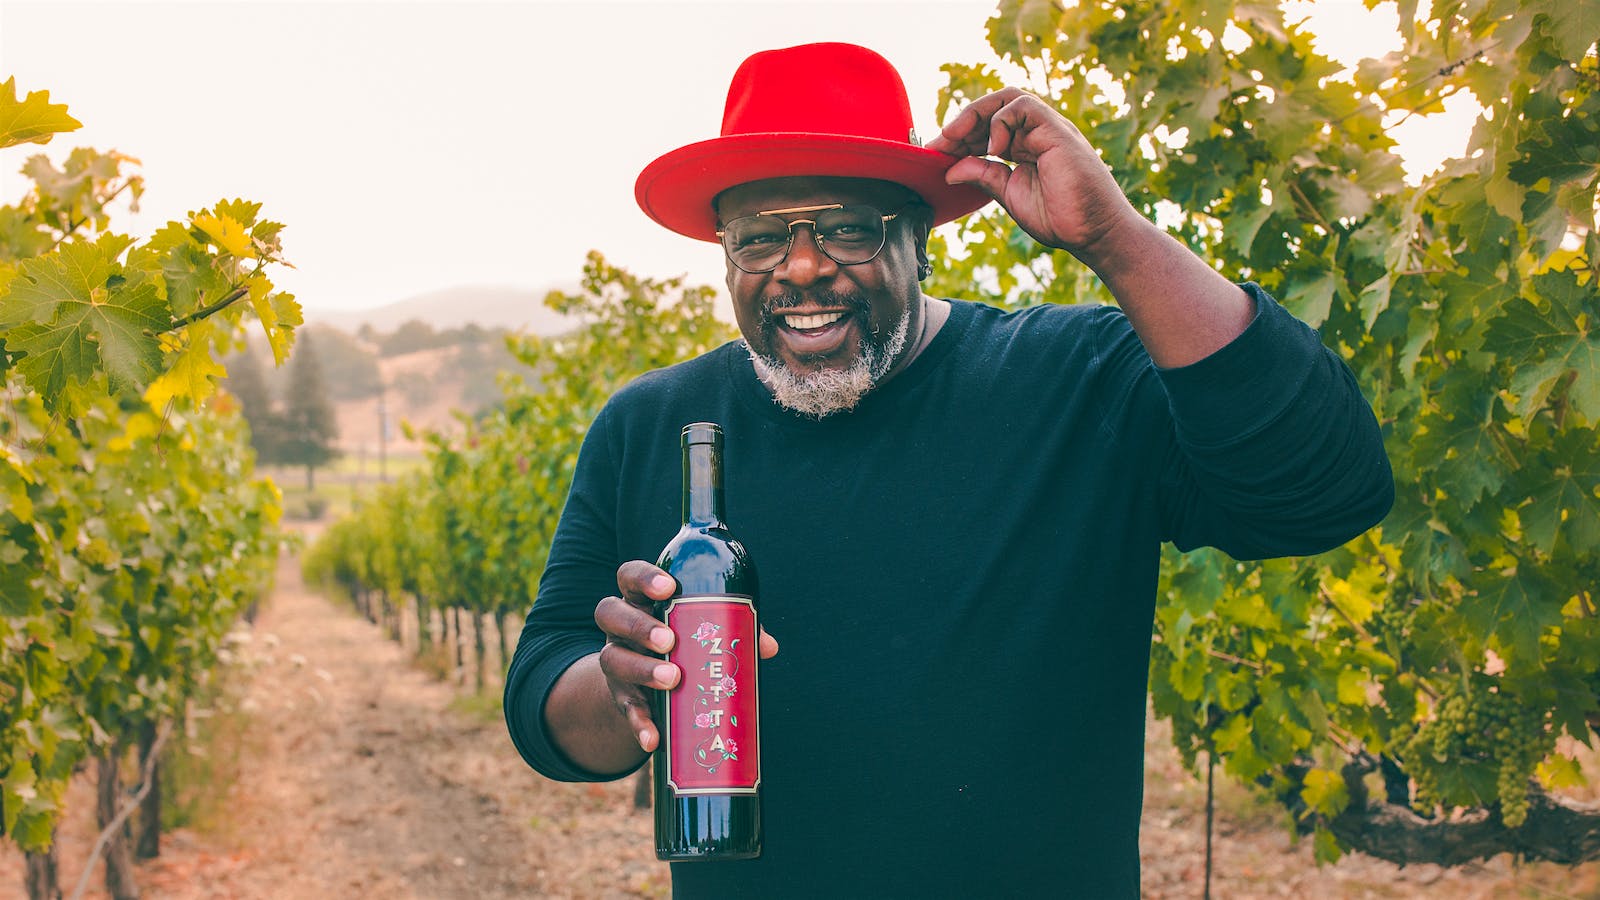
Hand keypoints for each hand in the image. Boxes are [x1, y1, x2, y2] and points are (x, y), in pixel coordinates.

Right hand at [595, 560, 778, 752]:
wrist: (648, 685)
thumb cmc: (682, 643)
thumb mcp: (699, 630)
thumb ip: (731, 629)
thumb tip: (766, 646)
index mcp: (640, 600)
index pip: (629, 576)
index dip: (643, 577)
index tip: (668, 588)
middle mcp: (620, 627)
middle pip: (611, 613)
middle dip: (640, 626)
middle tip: (670, 640)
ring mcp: (616, 660)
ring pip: (613, 659)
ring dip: (642, 669)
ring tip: (672, 679)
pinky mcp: (619, 696)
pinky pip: (624, 708)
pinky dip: (639, 723)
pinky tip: (653, 737)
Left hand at [925, 87, 1138, 259]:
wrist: (1093, 233)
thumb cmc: (1061, 218)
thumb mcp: (1010, 195)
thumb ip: (984, 177)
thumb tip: (951, 168)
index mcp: (1026, 149)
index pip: (988, 129)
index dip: (960, 137)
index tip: (935, 152)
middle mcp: (1038, 134)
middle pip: (995, 109)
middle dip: (962, 122)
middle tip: (938, 142)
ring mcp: (1049, 130)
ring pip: (1008, 100)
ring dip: (976, 114)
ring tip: (956, 137)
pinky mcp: (1059, 132)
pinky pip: (1025, 107)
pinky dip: (1001, 122)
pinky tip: (992, 149)